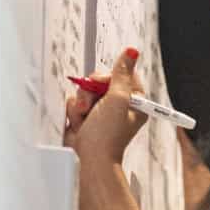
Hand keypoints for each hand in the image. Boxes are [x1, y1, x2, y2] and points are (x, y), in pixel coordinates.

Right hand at [64, 47, 147, 166]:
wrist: (89, 158)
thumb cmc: (107, 133)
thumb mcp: (118, 99)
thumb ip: (121, 74)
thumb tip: (132, 51)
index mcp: (134, 102)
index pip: (123, 75)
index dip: (109, 76)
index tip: (103, 83)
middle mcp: (118, 106)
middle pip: (100, 81)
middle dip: (91, 91)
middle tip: (91, 104)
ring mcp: (101, 111)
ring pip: (85, 91)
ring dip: (82, 103)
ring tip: (85, 118)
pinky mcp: (86, 117)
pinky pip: (76, 103)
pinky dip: (75, 112)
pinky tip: (80, 123)